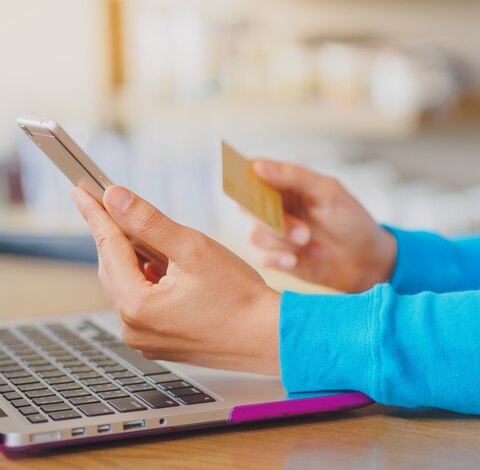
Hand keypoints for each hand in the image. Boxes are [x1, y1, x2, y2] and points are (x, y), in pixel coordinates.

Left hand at [71, 185, 280, 374]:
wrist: (269, 336)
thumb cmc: (239, 297)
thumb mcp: (193, 248)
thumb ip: (149, 221)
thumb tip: (115, 199)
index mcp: (136, 305)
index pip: (108, 247)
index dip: (96, 214)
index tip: (82, 192)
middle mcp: (134, 329)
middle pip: (114, 270)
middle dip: (119, 238)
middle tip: (121, 209)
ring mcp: (147, 340)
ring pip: (129, 287)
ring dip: (138, 261)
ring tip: (160, 242)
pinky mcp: (162, 344)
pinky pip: (144, 306)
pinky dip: (150, 282)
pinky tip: (171, 270)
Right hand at [248, 161, 396, 292]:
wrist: (366, 260)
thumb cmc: (351, 221)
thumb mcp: (329, 193)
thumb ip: (294, 177)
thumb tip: (257, 166)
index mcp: (286, 183)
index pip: (253, 172)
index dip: (243, 176)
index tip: (249, 187)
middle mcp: (275, 206)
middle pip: (247, 206)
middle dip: (274, 221)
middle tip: (303, 233)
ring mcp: (273, 232)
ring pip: (256, 234)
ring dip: (283, 242)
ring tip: (313, 245)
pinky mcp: (274, 256)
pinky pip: (256, 256)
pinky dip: (273, 259)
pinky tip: (293, 261)